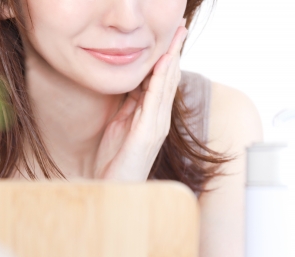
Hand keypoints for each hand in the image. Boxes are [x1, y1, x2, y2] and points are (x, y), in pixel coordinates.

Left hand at [93, 23, 187, 180]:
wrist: (114, 191)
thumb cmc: (114, 163)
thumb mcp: (118, 127)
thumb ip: (126, 107)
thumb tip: (128, 86)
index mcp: (150, 117)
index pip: (160, 81)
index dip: (166, 57)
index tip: (170, 36)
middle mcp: (158, 120)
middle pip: (168, 79)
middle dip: (174, 52)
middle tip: (180, 27)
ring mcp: (156, 127)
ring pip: (166, 86)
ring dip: (172, 60)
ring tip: (176, 37)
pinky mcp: (147, 134)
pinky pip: (155, 101)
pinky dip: (160, 80)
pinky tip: (163, 63)